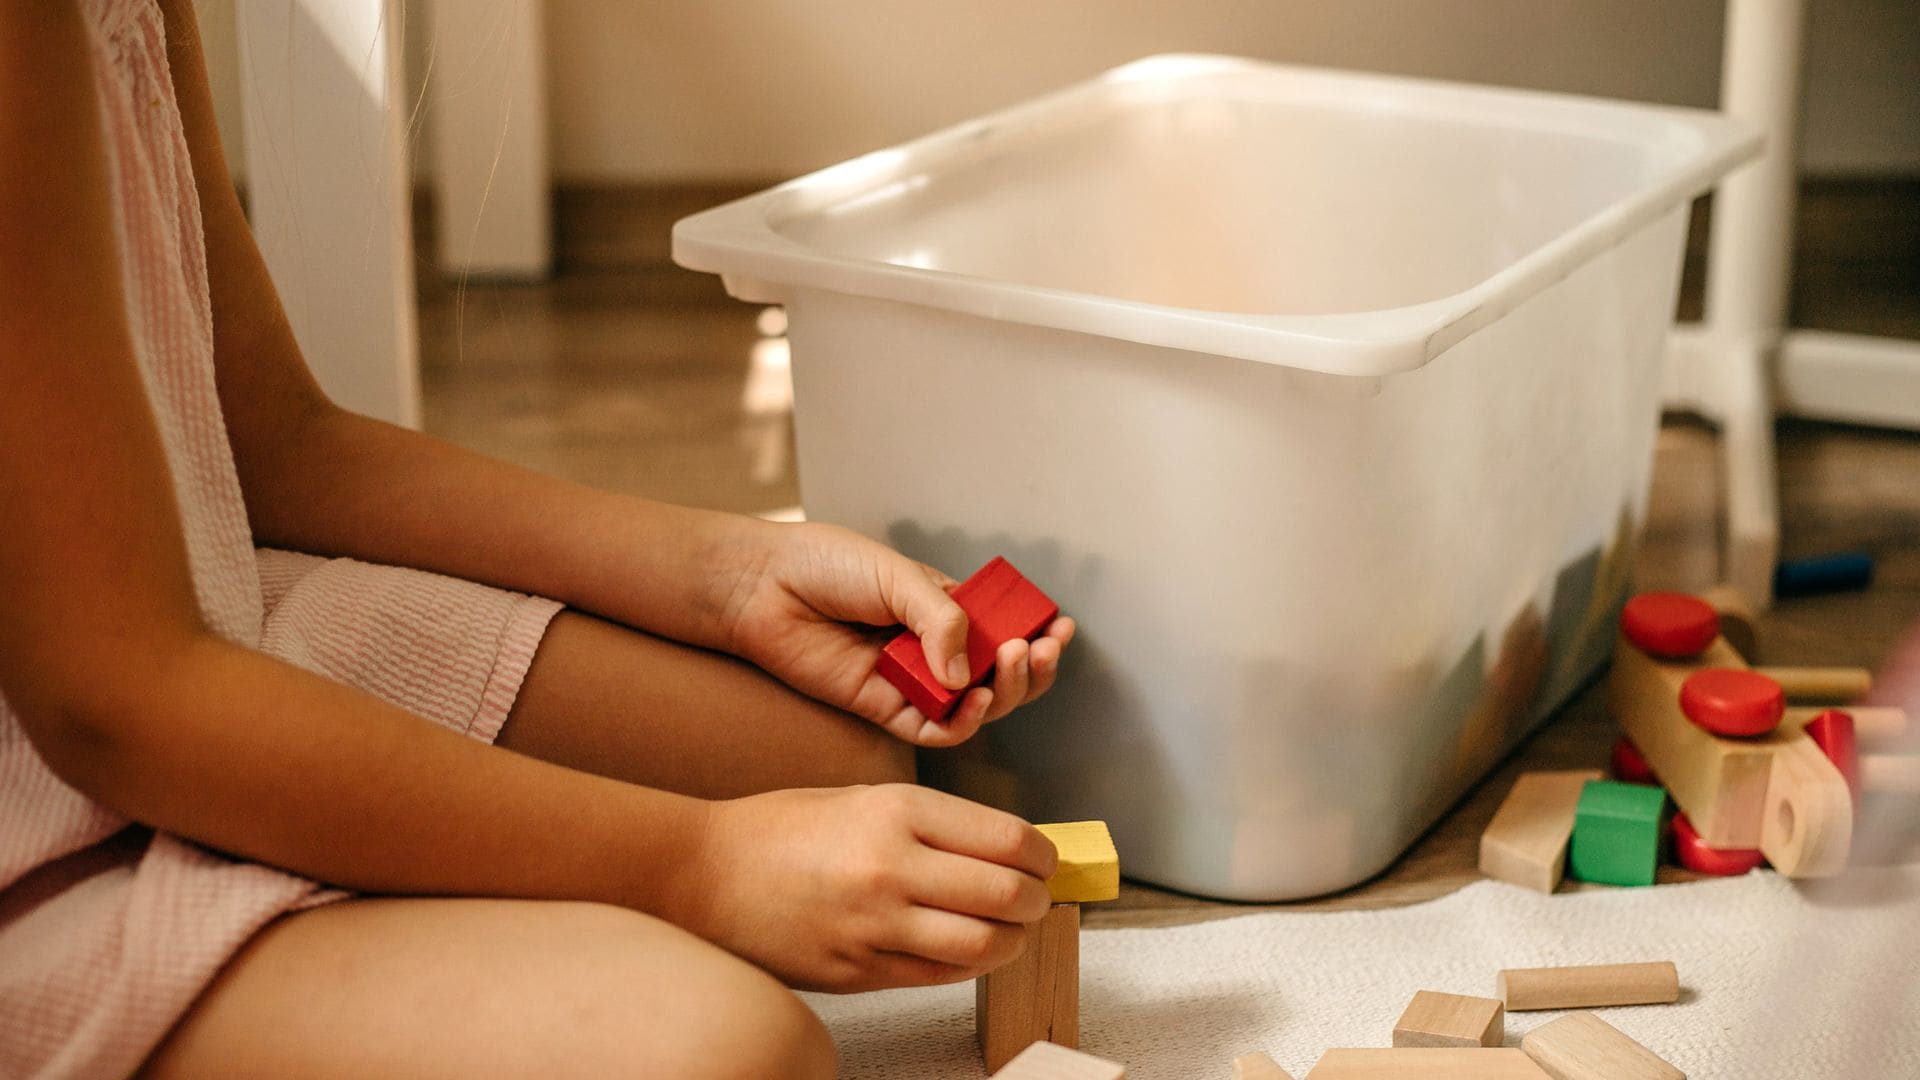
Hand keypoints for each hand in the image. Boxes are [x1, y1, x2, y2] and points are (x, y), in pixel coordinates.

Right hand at [679, 784, 1057, 991]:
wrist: (703, 873)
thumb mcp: (865, 797)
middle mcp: (890, 866)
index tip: (1043, 861)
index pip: (1008, 839)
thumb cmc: (782, 829)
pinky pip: (939, 977)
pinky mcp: (857, 971)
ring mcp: (873, 925)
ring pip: (983, 946)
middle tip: (1034, 899)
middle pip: (1006, 895)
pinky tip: (962, 949)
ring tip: (1008, 931)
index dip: (1042, 856)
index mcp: (897, 810)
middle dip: (1035, 901)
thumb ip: (935, 824)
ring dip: (1011, 941)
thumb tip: (1006, 851)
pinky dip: (966, 965)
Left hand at [717, 521, 1075, 746]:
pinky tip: (971, 701)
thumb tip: (967, 671)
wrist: (764, 587)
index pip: (1002, 629)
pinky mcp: (883, 708)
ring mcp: (911, 681)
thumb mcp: (896, 576)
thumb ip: (940, 619)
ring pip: (975, 706)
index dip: (1035, 634)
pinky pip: (934, 729)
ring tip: (1010, 665)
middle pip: (998, 675)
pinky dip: (960, 722)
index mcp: (944, 610)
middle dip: (1027, 668)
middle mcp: (933, 649)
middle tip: (1034, 651)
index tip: (1058, 628)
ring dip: (1002, 693)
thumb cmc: (825, 566)